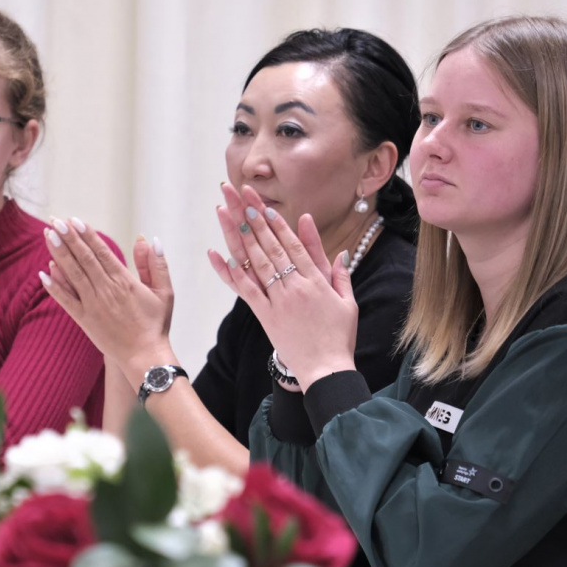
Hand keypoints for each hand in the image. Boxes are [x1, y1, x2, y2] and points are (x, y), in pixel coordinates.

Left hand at [40, 217, 175, 386]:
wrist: (145, 357)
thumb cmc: (156, 324)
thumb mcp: (164, 292)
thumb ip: (155, 264)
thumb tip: (148, 238)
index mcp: (124, 281)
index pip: (101, 252)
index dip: (86, 235)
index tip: (74, 220)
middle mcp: (106, 290)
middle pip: (83, 258)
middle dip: (68, 238)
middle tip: (54, 220)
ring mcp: (93, 305)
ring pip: (72, 275)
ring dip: (58, 254)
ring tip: (47, 235)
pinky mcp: (85, 320)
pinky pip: (66, 301)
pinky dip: (54, 286)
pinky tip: (44, 272)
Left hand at [207, 183, 357, 389]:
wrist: (326, 371)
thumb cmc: (339, 336)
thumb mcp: (347, 301)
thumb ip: (339, 273)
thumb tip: (338, 249)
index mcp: (316, 281)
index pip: (292, 245)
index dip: (276, 223)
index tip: (263, 204)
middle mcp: (294, 287)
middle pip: (271, 246)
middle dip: (253, 218)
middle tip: (240, 195)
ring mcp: (278, 301)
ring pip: (256, 262)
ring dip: (240, 235)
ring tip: (227, 213)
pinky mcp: (265, 316)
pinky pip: (246, 290)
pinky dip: (231, 272)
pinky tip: (219, 254)